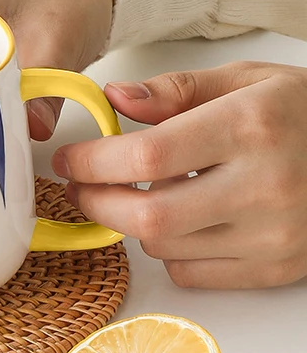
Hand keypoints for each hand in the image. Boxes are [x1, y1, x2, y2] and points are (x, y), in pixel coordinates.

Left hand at [53, 62, 306, 288]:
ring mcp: (274, 235)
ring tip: (136, 195)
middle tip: (79, 186)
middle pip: (147, 216)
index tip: (69, 159)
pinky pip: (192, 272)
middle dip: (95, 203)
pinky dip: (167, 250)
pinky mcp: (277, 268)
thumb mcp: (245, 80)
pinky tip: (179, 221)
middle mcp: (264, 186)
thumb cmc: (301, 114)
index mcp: (250, 127)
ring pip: (163, 247)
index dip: (92, 161)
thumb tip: (115, 99)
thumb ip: (175, 90)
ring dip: (131, 223)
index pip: (147, 156)